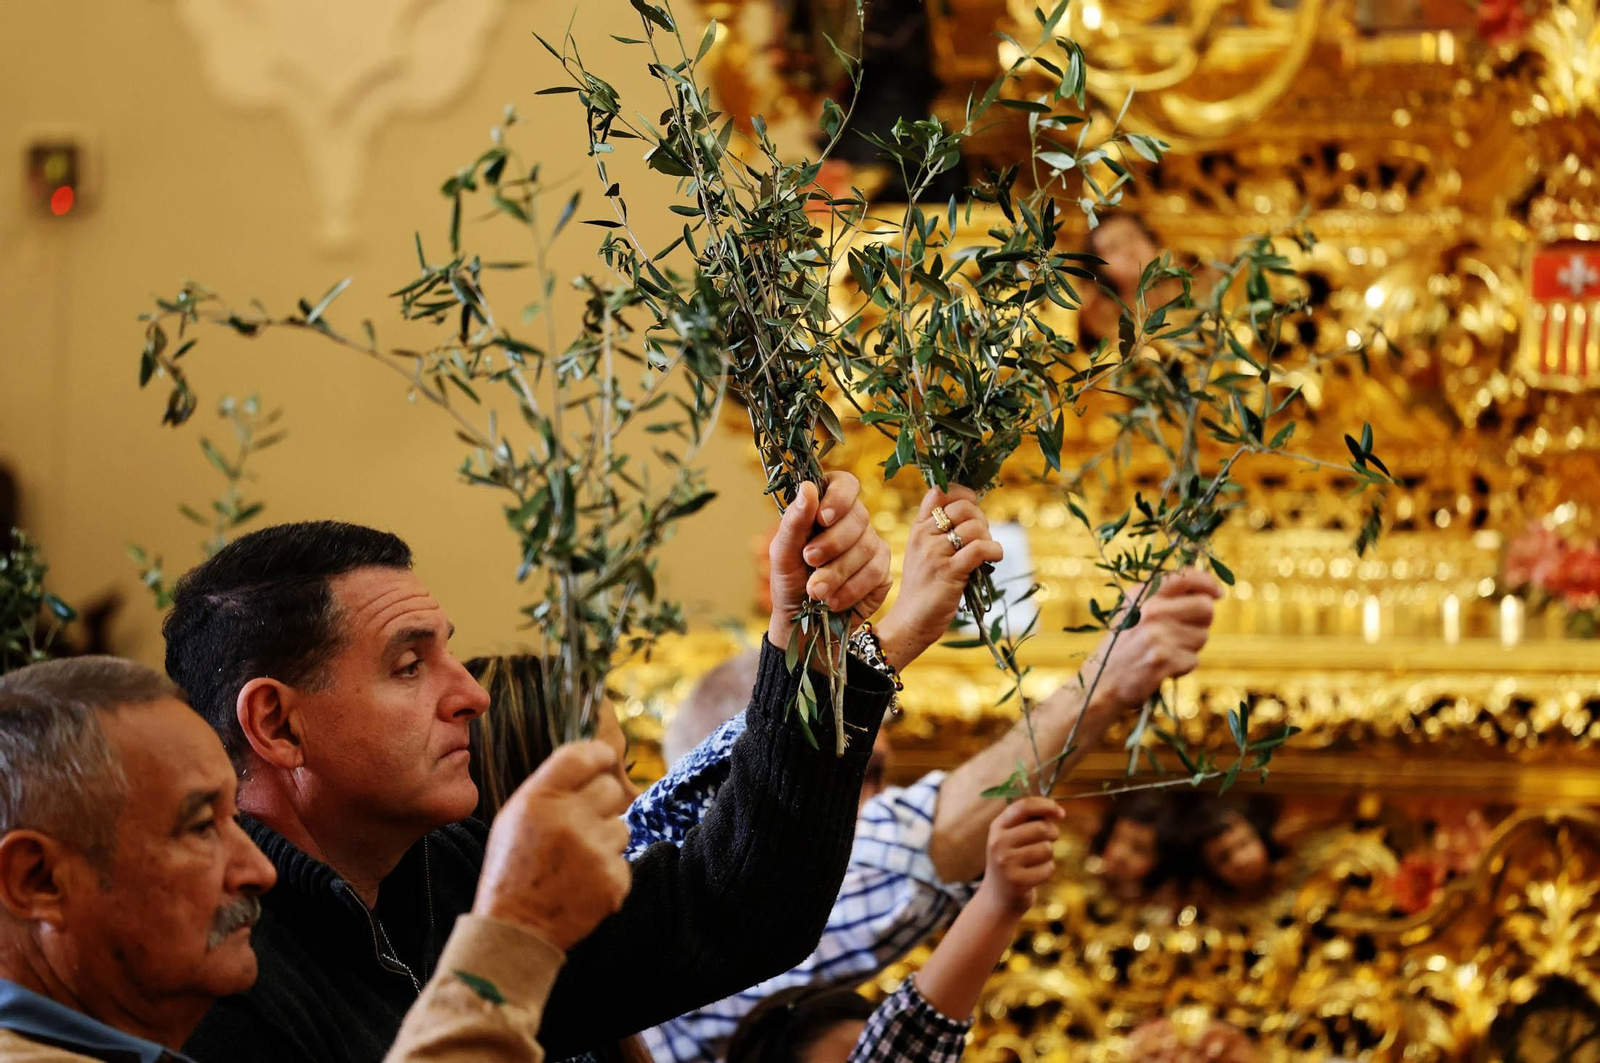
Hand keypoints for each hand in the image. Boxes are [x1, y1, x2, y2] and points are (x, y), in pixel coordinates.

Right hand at [474, 741, 631, 950]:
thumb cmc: (513, 869)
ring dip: (606, 840)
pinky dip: (608, 871)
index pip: (583, 755)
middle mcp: (568, 819)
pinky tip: (583, 883)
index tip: (605, 760)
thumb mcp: (515, 818)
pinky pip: (623, 860)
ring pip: (622, 826)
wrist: (514, 930)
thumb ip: (550, 787)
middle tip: (582, 823)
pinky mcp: (612, 880)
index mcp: (539, 799)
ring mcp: (593, 851)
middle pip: (611, 788)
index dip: (600, 755)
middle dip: (602, 803)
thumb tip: (592, 760)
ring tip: (576, 861)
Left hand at [767, 472, 891, 652]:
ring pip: (867, 546)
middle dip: (832, 542)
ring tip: (815, 590)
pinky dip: (851, 589)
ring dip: (837, 571)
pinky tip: (833, 600)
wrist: (802, 623)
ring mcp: (871, 546)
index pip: (845, 484)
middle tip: (809, 560)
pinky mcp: (882, 572)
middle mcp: (853, 522)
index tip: (822, 518)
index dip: (838, 498)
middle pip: (859, 516)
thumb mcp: (782, 552)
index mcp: (826, 507)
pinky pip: (876, 572)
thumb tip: (807, 488)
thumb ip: (794, 521)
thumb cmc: (790, 581)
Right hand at [876, 485, 1005, 670]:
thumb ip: (936, 529)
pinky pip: (981, 549)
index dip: (964, 495)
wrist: (911, 621)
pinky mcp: (949, 572)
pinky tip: (994, 558)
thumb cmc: (924, 588)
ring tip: (985, 553)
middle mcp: (924, 536)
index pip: (940, 492)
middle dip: (981, 519)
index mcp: (917, 528)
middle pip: (963, 507)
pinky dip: (995, 551)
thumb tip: (965, 507)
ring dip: (989, 538)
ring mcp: (935, 553)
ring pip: (975, 527)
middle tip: (981, 538)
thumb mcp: (922, 552)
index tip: (972, 510)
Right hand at [974, 796, 1062, 914]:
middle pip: (1041, 828)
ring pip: (1046, 849)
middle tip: (1049, 841)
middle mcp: (998, 842)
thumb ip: (1028, 822)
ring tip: (1035, 862)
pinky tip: (1034, 876)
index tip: (1061, 812)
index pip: (1023, 806)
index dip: (1045, 805)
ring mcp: (1006, 863)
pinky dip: (1047, 871)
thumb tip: (1054, 811)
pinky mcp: (1017, 882)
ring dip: (1048, 856)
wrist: (997, 899)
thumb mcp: (1011, 838)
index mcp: (997, 827)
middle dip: (1052, 833)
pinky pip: (1048, 869)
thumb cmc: (1011, 862)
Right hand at [1080, 568, 1221, 714]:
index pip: (1186, 576)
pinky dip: (1182, 667)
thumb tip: (1206, 590)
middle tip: (1185, 631)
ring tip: (1165, 651)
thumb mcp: (1134, 611)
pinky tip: (1162, 667)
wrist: (1102, 682)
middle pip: (1205, 607)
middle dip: (1203, 621)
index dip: (1208, 583)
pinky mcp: (1163, 659)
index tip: (1217, 593)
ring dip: (1190, 647)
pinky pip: (1193, 660)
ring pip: (1202, 636)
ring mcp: (1157, 635)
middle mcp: (1150, 610)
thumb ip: (1163, 597)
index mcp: (1142, 593)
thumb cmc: (1123, 646)